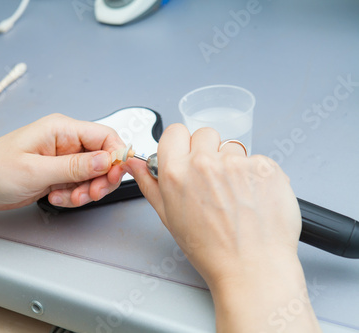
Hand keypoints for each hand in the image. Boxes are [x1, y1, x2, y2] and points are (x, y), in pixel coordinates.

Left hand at [0, 113, 125, 210]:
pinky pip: (78, 186)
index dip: (116, 156)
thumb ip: (75, 166)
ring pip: (92, 175)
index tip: (113, 176)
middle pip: (102, 158)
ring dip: (85, 191)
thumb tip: (106, 160)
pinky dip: (73, 196)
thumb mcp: (36, 170)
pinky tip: (55, 197)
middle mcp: (64, 142)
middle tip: (89, 194)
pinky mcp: (56, 174)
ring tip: (67, 198)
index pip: (104, 136)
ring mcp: (61, 159)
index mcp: (61, 129)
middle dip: (100, 179)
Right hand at [124, 125, 320, 331]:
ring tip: (235, 195)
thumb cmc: (211, 250)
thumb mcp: (169, 217)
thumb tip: (135, 164)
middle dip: (207, 152)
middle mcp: (205, 163)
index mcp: (176, 173)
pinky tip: (252, 197)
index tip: (186, 155)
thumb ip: (150, 184)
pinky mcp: (265, 166)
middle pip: (204, 134)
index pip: (174, 132)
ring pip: (232, 147)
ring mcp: (237, 163)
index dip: (180, 144)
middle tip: (213, 181)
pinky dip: (256, 175)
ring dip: (232, 164)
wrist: (252, 267)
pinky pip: (257, 160)